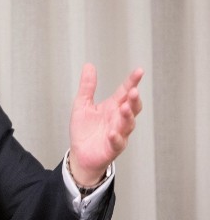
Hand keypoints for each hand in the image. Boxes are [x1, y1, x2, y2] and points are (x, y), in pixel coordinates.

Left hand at [69, 64, 143, 184]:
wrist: (79, 154)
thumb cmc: (84, 130)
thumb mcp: (82, 104)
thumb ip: (87, 87)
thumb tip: (89, 65)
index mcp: (113, 106)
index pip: (125, 91)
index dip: (133, 82)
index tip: (139, 71)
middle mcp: (119, 119)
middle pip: (132, 107)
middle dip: (134, 99)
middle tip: (133, 91)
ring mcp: (119, 133)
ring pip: (128, 124)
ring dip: (127, 116)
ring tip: (124, 107)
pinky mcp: (113, 148)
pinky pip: (117, 142)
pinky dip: (116, 137)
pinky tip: (112, 132)